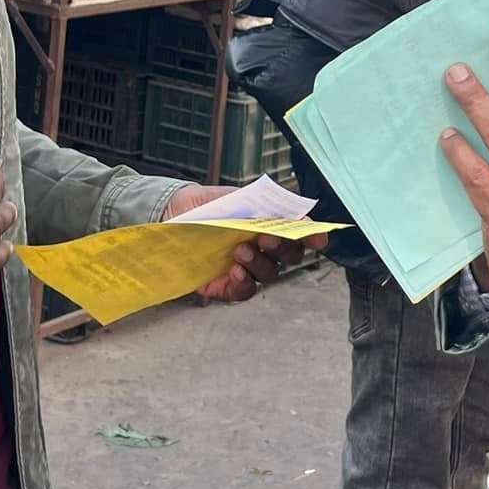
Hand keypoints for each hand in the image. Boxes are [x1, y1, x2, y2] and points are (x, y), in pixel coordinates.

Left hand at [162, 185, 327, 301]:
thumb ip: (260, 204)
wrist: (172, 214)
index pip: (298, 233)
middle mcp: (263, 248)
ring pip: (269, 274)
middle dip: (283, 247)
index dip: (311, 236)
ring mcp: (246, 268)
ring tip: (240, 250)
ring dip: (260, 263)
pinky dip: (245, 282)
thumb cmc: (206, 205)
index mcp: (269, 224)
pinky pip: (245, 291)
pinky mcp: (225, 285)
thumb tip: (287, 209)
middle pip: (289, 257)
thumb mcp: (234, 197)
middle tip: (267, 237)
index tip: (316, 236)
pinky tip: (235, 271)